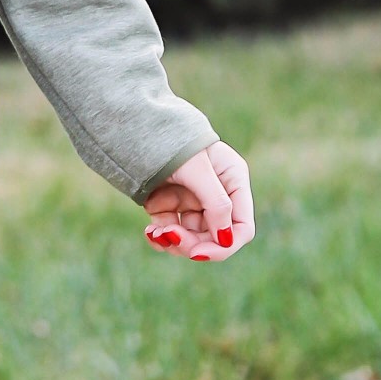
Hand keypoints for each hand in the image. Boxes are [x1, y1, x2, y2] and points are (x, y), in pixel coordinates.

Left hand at [143, 140, 254, 264]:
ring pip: (191, 238)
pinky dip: (161, 237)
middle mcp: (217, 195)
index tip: (199, 253)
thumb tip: (225, 240)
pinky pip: (171, 232)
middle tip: (168, 237)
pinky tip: (150, 233)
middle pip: (214, 237)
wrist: (139, 126)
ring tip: (155, 233)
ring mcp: (193, 202)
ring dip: (174, 242)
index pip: (241, 228)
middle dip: (192, 243)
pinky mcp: (171, 205)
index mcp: (234, 182)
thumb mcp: (198, 170)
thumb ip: (217, 203)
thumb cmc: (174, 141)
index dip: (223, 246)